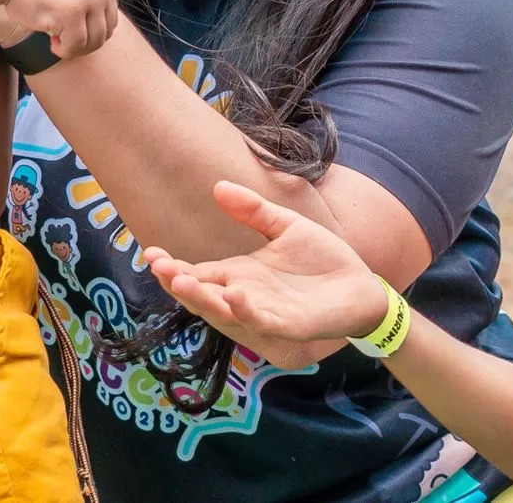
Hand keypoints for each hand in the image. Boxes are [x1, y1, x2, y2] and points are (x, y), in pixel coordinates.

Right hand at [4, 0, 118, 57]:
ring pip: (93, 42)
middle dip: (83, 45)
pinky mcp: (72, 11)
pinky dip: (64, 50)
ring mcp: (88, 0)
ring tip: (55, 42)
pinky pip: (75, 45)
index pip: (110, 22)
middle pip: (104, 34)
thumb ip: (88, 5)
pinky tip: (51, 42)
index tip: (70, 35)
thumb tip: (96, 37)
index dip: (90, 35)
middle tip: (62, 42)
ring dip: (74, 49)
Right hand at [144, 182, 389, 348]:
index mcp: (240, 275)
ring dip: (203, 298)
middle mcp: (245, 296)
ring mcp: (265, 313)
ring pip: (225, 312)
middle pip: (203, 295)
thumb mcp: (285, 226)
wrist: (362, 285)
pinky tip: (236, 295)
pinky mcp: (289, 325)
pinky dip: (247, 310)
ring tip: (180, 281)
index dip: (173, 267)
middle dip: (179, 283)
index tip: (151, 253)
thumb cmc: (323, 260)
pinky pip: (263, 321)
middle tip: (158, 266)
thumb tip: (218, 187)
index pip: (198, 274)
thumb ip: (253, 210)